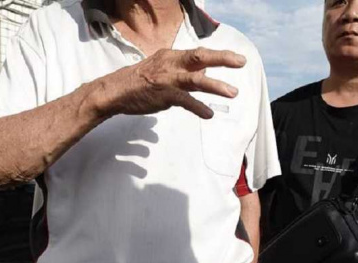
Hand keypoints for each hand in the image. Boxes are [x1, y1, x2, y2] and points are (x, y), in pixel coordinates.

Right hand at [99, 48, 245, 119]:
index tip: (236, 58)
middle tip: (241, 62)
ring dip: (216, 86)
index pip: (198, 53)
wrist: (116, 91)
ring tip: (233, 92)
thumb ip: (182, 71)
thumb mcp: (162, 69)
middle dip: (222, 59)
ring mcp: (167, 79)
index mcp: (171, 56)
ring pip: (196, 79)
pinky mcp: (163, 95)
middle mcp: (171, 64)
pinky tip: (208, 114)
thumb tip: (204, 72)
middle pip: (200, 57)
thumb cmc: (140, 82)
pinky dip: (198, 107)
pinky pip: (184, 101)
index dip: (218, 55)